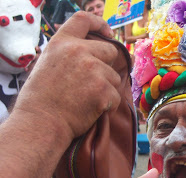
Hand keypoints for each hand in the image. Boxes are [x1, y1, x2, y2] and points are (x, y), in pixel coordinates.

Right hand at [14, 12, 119, 142]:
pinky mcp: (103, 89)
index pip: (83, 20)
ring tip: (86, 100)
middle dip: (108, 65)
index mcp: (61, 42)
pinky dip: (108, 105)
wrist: (42, 121)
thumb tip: (96, 55)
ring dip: (106, 88)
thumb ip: (70, 55)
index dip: (99, 24)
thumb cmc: (42, 98)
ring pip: (114, 77)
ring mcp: (93, 69)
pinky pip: (116, 96)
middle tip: (95, 82)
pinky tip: (91, 109)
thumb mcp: (49, 64)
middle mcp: (78, 51)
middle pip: (110, 50)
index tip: (108, 32)